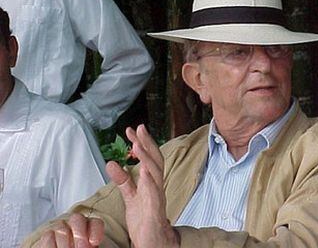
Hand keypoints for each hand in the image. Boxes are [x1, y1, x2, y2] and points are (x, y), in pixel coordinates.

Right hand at [33, 213, 103, 246]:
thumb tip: (90, 246)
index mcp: (91, 230)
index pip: (95, 223)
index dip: (95, 230)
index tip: (95, 242)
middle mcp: (76, 227)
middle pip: (77, 219)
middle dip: (80, 233)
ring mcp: (61, 230)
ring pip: (61, 227)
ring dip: (65, 243)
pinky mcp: (48, 238)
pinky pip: (48, 236)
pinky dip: (52, 246)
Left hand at [106, 124, 178, 247]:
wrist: (153, 242)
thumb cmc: (144, 219)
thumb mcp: (130, 196)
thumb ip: (122, 180)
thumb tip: (111, 163)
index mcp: (150, 182)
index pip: (147, 158)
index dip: (140, 143)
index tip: (131, 131)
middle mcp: (156, 186)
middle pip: (155, 159)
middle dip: (147, 143)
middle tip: (138, 128)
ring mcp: (157, 196)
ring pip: (156, 172)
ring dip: (147, 157)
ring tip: (137, 144)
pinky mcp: (155, 210)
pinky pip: (154, 193)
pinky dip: (149, 181)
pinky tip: (143, 170)